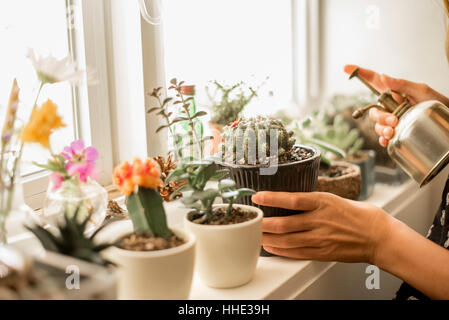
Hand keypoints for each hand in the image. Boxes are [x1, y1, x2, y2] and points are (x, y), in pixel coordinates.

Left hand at [252, 191, 393, 263]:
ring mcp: (321, 238)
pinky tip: (271, 247)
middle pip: (285, 224)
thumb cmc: (359, 215)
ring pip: (287, 240)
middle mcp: (320, 220)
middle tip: (251, 221)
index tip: (257, 196)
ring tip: (256, 235)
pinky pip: (296, 253)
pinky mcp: (322, 252)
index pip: (292, 199)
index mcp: (324, 202)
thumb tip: (290, 200)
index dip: (272, 198)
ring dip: (268, 239)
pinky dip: (281, 251)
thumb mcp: (335, 199)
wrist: (379, 236)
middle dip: (264, 223)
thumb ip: (312, 201)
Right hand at [344, 65, 448, 146]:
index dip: (360, 73)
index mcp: (393, 93)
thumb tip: (383, 76)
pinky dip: (384, 139)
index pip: (372, 81)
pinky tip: (388, 140)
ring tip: (394, 131)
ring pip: (377, 125)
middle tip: (393, 120)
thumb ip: (401, 84)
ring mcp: (392, 119)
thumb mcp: (421, 90)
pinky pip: (383, 137)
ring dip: (382, 129)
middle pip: (373, 111)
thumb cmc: (436, 102)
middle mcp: (390, 106)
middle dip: (380, 117)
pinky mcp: (396, 132)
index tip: (347, 67)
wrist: (448, 119)